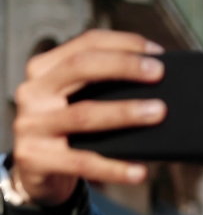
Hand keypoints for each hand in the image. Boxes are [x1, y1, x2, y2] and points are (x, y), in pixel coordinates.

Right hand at [12, 29, 166, 205]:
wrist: (36, 171)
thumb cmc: (68, 130)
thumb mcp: (75, 101)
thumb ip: (103, 87)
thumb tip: (157, 82)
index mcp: (45, 70)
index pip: (85, 45)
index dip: (123, 43)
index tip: (157, 52)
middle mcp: (34, 92)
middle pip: (80, 68)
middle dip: (123, 66)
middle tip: (159, 73)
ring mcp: (32, 125)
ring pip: (84, 114)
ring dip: (125, 113)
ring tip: (158, 113)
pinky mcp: (36, 158)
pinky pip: (83, 162)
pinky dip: (114, 167)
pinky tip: (139, 170)